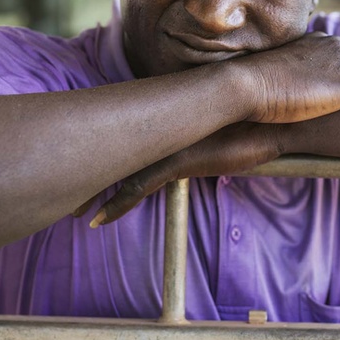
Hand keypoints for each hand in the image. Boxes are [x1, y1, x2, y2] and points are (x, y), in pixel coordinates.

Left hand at [78, 123, 282, 226]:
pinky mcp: (178, 162)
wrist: (276, 117)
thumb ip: (208, 139)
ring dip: (93, 191)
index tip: (87, 166)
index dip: (106, 150)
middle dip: (87, 168)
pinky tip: (98, 221)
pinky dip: (117, 204)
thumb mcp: (226, 134)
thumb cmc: (258, 124)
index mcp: (172, 121)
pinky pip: (138, 187)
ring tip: (72, 210)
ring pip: (119, 169)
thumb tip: (209, 146)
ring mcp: (169, 144)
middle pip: (114, 149)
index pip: (129, 136)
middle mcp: (165, 129)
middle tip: (62, 186)